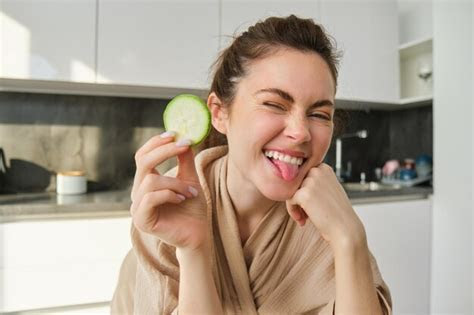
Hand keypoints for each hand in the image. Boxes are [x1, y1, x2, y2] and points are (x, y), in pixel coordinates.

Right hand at [130, 132, 207, 250]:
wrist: (198, 235)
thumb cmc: (193, 208)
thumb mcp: (190, 179)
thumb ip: (185, 160)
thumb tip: (184, 137)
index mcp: (146, 181)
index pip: (143, 156)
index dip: (156, 143)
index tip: (175, 134)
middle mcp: (138, 192)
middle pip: (143, 162)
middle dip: (165, 152)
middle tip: (184, 146)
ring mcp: (137, 207)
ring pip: (150, 181)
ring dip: (175, 182)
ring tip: (190, 191)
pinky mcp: (141, 220)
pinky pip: (151, 198)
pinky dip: (169, 194)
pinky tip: (182, 199)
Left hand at [286, 163, 365, 246]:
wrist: (345, 229)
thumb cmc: (337, 212)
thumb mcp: (328, 189)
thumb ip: (314, 182)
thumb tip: (293, 183)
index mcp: (323, 168)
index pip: (302, 175)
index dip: (303, 190)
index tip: (308, 204)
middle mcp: (317, 171)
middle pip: (294, 182)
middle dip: (297, 198)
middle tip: (305, 213)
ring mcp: (310, 181)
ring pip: (290, 191)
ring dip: (295, 206)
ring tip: (304, 218)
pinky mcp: (303, 193)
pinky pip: (289, 200)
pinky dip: (292, 211)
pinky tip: (302, 221)